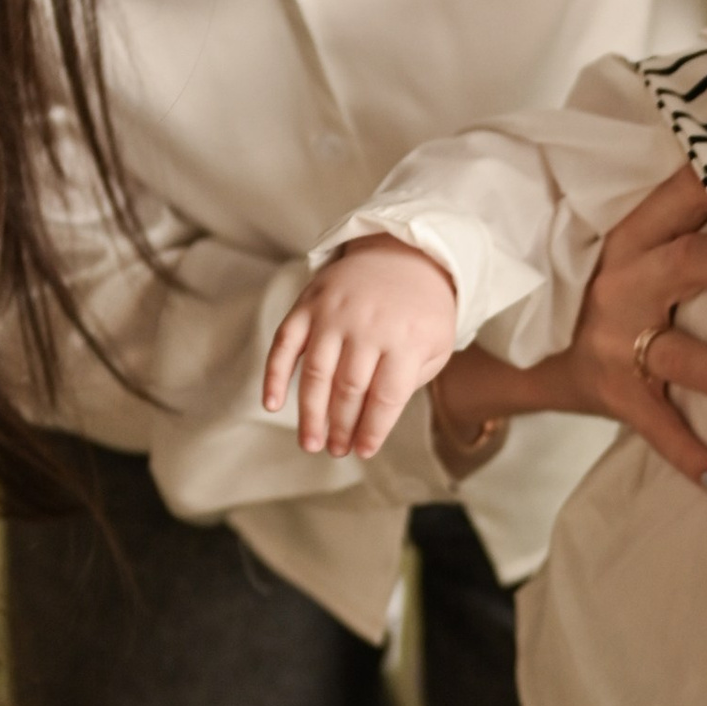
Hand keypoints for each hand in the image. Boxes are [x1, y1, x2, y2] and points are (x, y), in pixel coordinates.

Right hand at [262, 237, 458, 458]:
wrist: (405, 254)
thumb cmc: (420, 312)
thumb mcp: (435, 346)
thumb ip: (408, 383)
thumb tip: (369, 425)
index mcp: (406, 338)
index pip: (385, 397)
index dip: (372, 430)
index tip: (363, 451)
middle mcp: (368, 325)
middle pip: (349, 389)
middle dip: (341, 427)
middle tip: (335, 450)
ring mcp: (335, 312)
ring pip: (317, 372)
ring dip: (310, 413)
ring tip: (310, 442)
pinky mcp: (309, 303)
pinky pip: (285, 343)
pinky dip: (275, 375)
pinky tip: (271, 404)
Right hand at [439, 166, 706, 486]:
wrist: (519, 353)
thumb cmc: (601, 293)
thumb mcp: (627, 248)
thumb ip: (681, 221)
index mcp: (631, 236)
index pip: (687, 194)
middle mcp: (623, 282)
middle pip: (693, 263)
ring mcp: (616, 341)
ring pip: (684, 354)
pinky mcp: (613, 392)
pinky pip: (656, 424)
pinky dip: (688, 451)